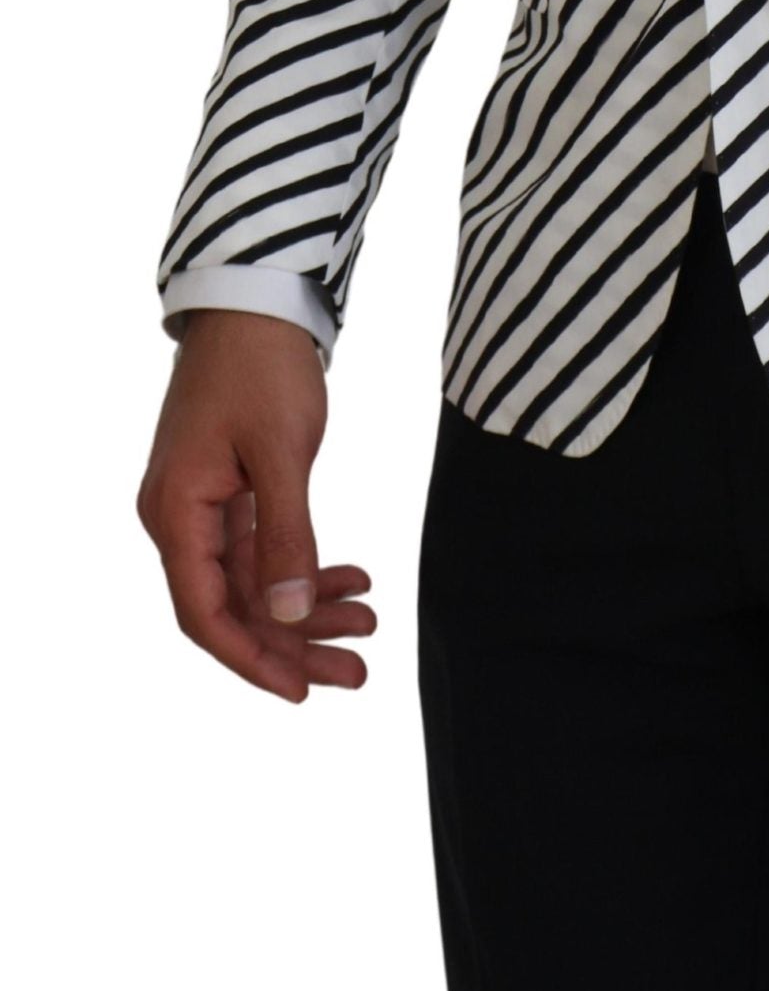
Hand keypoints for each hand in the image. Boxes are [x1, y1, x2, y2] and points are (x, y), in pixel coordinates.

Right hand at [136, 308, 374, 702]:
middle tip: (358, 673)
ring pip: (257, 582)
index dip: (251, 660)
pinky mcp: (233, 488)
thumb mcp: (281, 451)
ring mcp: (207, 504)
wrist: (256, 299)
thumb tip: (288, 617)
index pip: (205, 614)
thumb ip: (287, 535)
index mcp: (176, 514)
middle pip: (235, 607)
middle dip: (295, 644)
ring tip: (369, 626)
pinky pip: (267, 548)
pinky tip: (355, 580)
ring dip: (309, 610)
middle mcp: (181, 518)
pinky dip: (308, 566)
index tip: (301, 692)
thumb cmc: (261, 365)